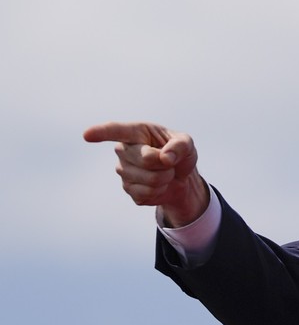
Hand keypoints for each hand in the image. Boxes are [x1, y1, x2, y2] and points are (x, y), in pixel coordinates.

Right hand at [83, 121, 208, 226]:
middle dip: (166, 163)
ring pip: (150, 179)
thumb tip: (165, 158)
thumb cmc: (178, 152)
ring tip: (164, 172)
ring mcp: (123, 171)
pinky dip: (161, 191)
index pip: (115, 131)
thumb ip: (180, 145)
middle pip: (146, 159)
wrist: (180, 176)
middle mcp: (123, 151)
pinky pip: (147, 194)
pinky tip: (159, 184)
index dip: (101, 132)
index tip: (87, 135)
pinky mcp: (129, 190)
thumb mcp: (186, 143)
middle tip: (168, 161)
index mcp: (136, 132)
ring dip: (166, 177)